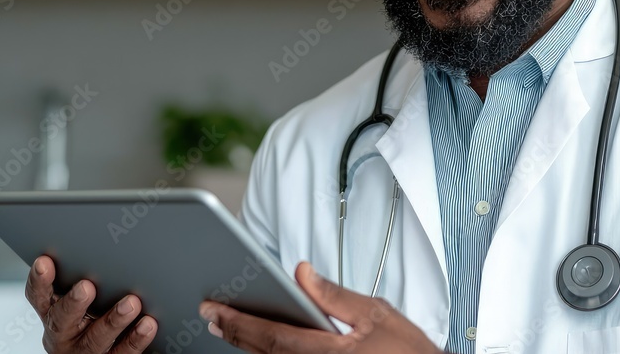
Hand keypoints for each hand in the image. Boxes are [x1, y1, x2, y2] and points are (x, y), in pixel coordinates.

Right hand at [25, 255, 157, 352]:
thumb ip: (80, 277)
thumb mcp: (78, 300)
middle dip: (73, 302)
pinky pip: (121, 352)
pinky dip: (135, 338)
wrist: (99, 353)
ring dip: (113, 320)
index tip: (44, 262)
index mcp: (52, 312)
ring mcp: (84, 350)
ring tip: (131, 303)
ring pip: (95, 338)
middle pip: (62, 319)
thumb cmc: (91, 315)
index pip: (40, 296)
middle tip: (86, 286)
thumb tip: (98, 239)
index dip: (39, 281)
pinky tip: (147, 324)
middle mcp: (63, 334)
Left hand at [199, 261, 442, 352]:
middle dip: (235, 332)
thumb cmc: (408, 353)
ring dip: (248, 345)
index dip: (238, 321)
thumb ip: (334, 295)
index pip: (272, 336)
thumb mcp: (376, 314)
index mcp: (329, 353)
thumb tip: (302, 273)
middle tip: (212, 315)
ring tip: (229, 327)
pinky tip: (261, 344)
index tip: (215, 308)